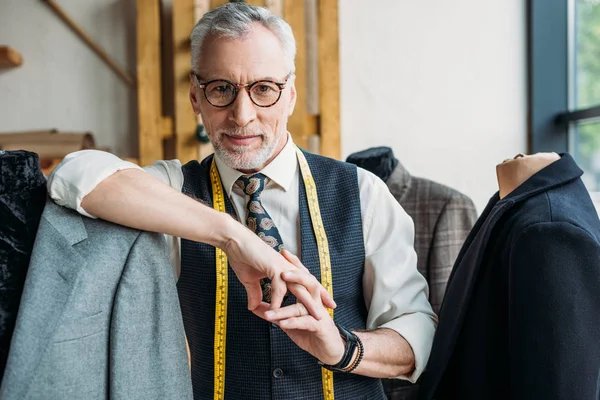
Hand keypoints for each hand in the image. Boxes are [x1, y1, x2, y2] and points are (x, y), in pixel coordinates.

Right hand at [220, 221, 335, 315]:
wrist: (234, 241)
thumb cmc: (243, 257)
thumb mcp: (249, 280)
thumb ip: (255, 294)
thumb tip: (253, 307)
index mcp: (286, 271)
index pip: (304, 284)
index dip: (315, 294)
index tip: (324, 305)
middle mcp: (288, 269)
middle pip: (309, 286)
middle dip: (320, 299)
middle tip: (331, 311)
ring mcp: (283, 268)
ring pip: (300, 288)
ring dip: (308, 304)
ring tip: (316, 317)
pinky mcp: (274, 267)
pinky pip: (279, 288)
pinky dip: (278, 302)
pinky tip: (277, 313)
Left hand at [253, 250, 344, 365]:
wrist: (331, 350)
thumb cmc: (311, 333)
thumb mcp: (290, 321)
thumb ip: (275, 312)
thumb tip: (255, 306)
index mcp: (308, 297)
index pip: (302, 276)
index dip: (294, 264)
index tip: (282, 253)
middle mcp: (315, 302)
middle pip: (309, 283)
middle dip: (296, 276)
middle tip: (281, 272)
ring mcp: (318, 314)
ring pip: (303, 305)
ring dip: (284, 309)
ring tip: (269, 311)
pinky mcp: (320, 328)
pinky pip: (306, 322)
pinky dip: (293, 322)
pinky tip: (281, 324)